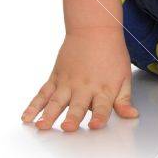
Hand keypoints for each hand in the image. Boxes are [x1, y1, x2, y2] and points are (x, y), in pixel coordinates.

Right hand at [23, 27, 137, 131]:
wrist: (95, 29)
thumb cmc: (112, 54)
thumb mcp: (124, 76)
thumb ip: (124, 99)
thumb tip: (131, 115)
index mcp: (104, 88)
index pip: (102, 106)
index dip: (99, 117)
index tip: (94, 125)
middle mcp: (85, 87)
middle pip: (78, 105)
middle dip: (73, 117)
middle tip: (67, 127)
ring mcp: (68, 82)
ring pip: (57, 101)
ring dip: (49, 114)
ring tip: (42, 125)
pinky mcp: (56, 78)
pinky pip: (42, 94)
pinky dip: (33, 106)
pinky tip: (26, 117)